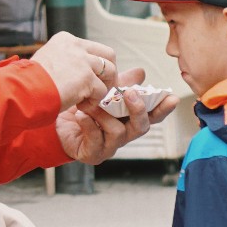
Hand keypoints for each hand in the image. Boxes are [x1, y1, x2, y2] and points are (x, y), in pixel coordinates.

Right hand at [28, 31, 118, 108]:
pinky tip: (80, 105)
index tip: (88, 76)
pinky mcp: (87, 79)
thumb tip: (73, 71)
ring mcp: (83, 62)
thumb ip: (63, 60)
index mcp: (65, 40)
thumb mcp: (46, 59)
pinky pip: (101, 92)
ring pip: (109, 72)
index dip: (93, 63)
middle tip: (102, 85)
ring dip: (103, 87)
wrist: (22, 90)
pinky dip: (94, 101)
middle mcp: (76, 47)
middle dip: (109, 71)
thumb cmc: (27, 80)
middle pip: (108, 54)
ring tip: (89, 98)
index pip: (91, 47)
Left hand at [56, 66, 180, 164]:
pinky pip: (96, 140)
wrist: (54, 126)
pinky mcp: (92, 154)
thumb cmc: (80, 110)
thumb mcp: (101, 93)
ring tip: (91, 104)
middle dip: (139, 109)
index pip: (152, 116)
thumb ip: (121, 84)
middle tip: (132, 93)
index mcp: (128, 120)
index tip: (171, 98)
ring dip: (105, 115)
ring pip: (118, 132)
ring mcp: (108, 146)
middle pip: (141, 127)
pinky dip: (89, 125)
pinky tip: (81, 115)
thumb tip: (140, 72)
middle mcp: (122, 135)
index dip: (163, 108)